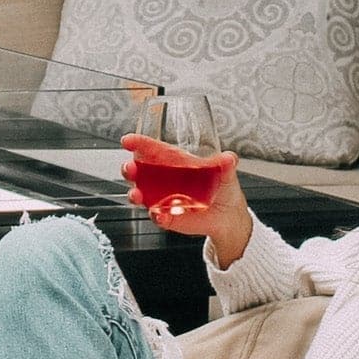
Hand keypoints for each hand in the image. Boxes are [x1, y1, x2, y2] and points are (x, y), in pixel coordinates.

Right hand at [120, 133, 249, 257]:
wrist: (228, 216)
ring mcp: (163, 199)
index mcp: (175, 163)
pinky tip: (159, 215)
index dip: (139, 144)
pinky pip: (157, 216)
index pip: (153, 150)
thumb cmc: (223, 188)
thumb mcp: (226, 173)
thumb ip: (226, 165)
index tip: (128, 141)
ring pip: (142, 195)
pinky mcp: (168, 217)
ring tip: (136, 195)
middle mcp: (164, 181)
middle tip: (129, 168)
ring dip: (135, 194)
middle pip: (139, 172)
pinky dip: (156, 216)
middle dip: (130, 169)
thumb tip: (230, 158)